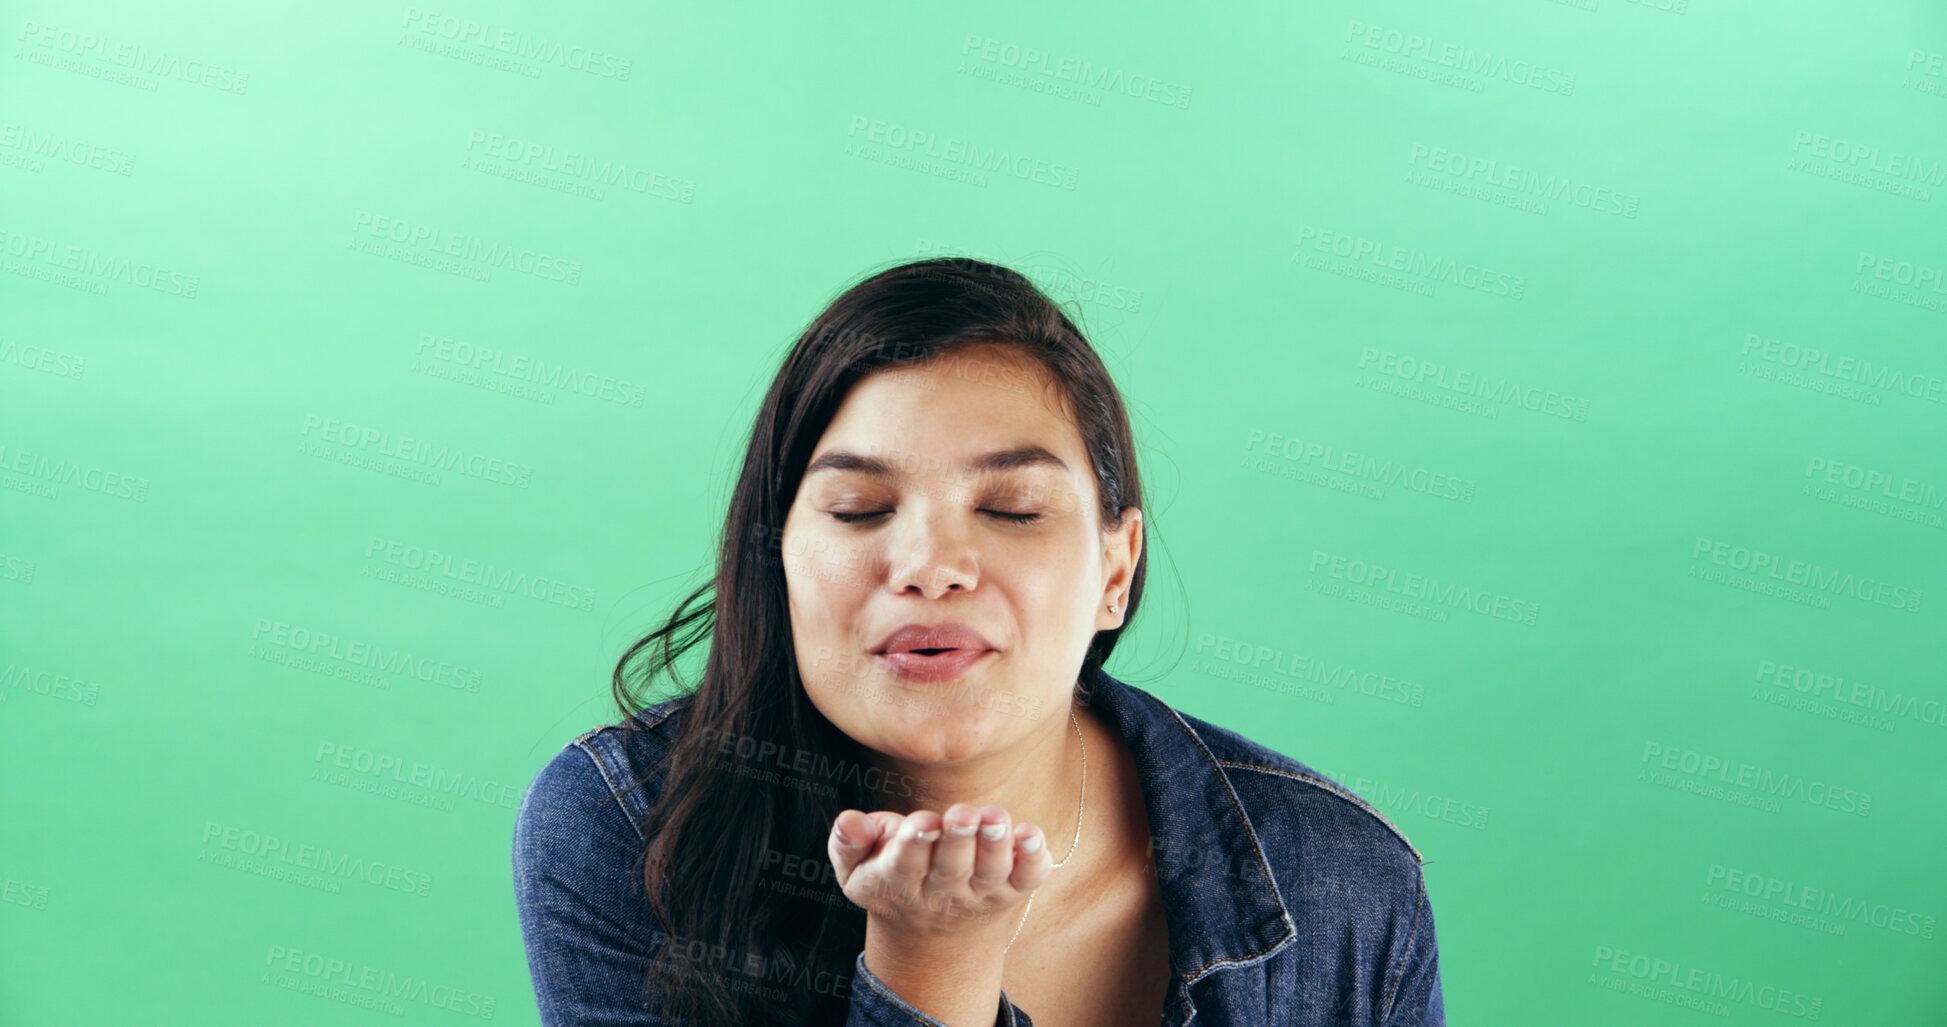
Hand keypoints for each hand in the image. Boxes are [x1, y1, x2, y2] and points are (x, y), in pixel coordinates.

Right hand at [827, 802, 1051, 941]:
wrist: (932, 930)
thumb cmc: (889, 875)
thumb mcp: (855, 865)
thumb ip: (847, 842)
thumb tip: (848, 822)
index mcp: (896, 882)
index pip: (904, 865)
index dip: (914, 844)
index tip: (923, 823)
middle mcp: (941, 892)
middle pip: (951, 868)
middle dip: (959, 840)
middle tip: (964, 814)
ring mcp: (979, 893)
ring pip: (990, 873)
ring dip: (996, 846)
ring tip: (997, 818)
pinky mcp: (1011, 890)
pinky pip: (1027, 879)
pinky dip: (1033, 859)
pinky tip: (1033, 834)